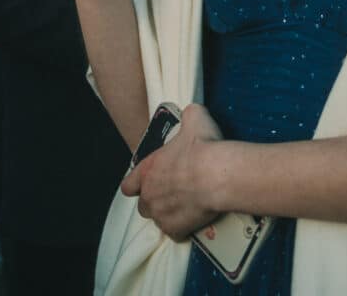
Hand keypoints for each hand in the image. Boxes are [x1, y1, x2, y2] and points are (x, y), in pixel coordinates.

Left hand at [120, 104, 223, 240]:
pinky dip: (182, 228)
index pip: (129, 184)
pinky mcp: (176, 230)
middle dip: (154, 200)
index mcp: (148, 170)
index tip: (145, 182)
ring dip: (168, 213)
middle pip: (143, 204)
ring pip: (158, 219)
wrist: (217, 175)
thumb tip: (191, 113)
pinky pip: (175, 233)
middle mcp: (149, 194)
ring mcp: (161, 215)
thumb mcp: (194, 117)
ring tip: (185, 205)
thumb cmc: (203, 146)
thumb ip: (188, 116)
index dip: (136, 184)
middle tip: (173, 191)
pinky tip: (193, 219)